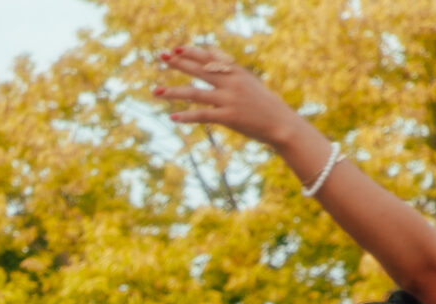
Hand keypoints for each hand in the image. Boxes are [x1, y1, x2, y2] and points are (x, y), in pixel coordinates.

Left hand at [154, 44, 310, 147]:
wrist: (279, 123)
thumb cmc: (261, 102)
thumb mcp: (245, 79)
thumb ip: (225, 65)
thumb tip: (209, 49)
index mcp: (235, 72)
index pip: (208, 58)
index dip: (190, 53)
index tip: (174, 49)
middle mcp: (231, 82)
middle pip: (199, 70)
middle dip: (178, 63)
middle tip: (160, 57)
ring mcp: (229, 99)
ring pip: (196, 93)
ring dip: (174, 92)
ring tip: (156, 91)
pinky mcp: (228, 117)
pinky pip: (203, 115)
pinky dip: (187, 116)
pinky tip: (172, 117)